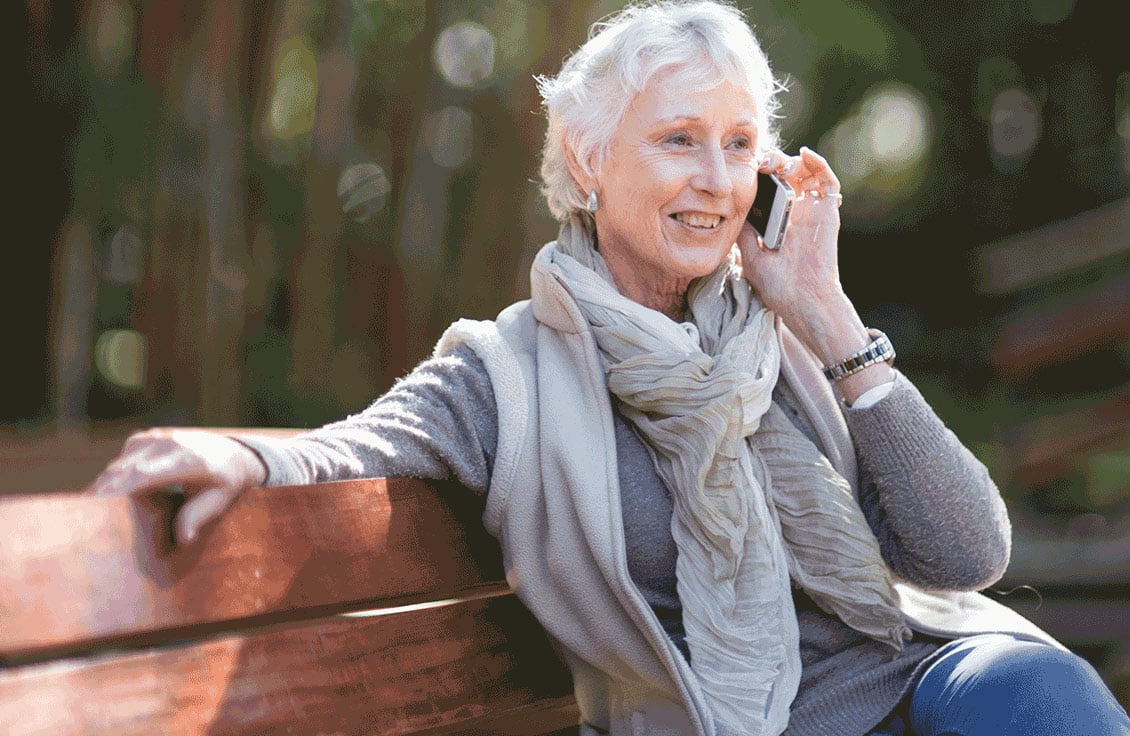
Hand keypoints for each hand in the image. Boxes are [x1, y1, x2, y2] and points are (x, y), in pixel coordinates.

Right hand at [90, 429, 267, 545]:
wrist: (235, 452)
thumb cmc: (227, 481)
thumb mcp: (221, 500)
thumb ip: (198, 516)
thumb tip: (183, 539)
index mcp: (187, 459)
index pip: (143, 475)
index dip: (117, 490)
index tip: (97, 506)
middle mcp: (168, 443)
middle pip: (124, 469)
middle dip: (102, 492)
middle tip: (82, 517)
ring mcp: (155, 438)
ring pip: (119, 464)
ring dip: (103, 486)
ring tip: (88, 511)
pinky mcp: (145, 439)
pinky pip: (122, 459)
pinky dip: (111, 477)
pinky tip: (103, 496)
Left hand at [738, 146, 845, 323]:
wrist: (801, 297)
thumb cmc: (776, 283)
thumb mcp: (748, 253)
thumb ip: (743, 230)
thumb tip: (730, 208)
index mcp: (774, 221)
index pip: (767, 187)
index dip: (758, 173)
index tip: (743, 166)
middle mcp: (793, 212)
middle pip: (785, 174)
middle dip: (772, 162)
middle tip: (760, 163)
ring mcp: (811, 210)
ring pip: (805, 173)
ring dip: (791, 161)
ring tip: (777, 164)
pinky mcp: (827, 211)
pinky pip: (828, 181)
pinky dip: (818, 163)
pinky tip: (805, 155)